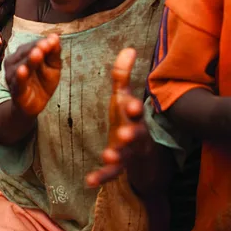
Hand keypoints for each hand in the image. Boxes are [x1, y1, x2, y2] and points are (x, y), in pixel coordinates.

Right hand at [5, 34, 60, 116]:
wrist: (35, 104)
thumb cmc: (42, 81)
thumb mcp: (52, 66)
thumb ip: (54, 52)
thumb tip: (55, 36)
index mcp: (23, 54)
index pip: (33, 45)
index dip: (43, 42)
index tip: (53, 39)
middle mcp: (14, 62)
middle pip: (25, 53)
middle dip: (35, 48)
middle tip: (45, 44)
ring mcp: (13, 76)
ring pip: (21, 66)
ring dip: (29, 60)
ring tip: (37, 53)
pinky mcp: (16, 90)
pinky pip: (17, 82)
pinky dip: (20, 77)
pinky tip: (22, 70)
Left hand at [86, 48, 150, 187]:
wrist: (141, 150)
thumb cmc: (128, 117)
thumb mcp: (124, 97)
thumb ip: (123, 75)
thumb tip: (129, 48)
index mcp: (134, 116)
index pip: (137, 111)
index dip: (135, 108)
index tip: (133, 105)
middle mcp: (134, 134)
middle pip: (135, 135)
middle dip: (130, 134)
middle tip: (123, 134)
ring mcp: (127, 152)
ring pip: (125, 155)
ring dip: (117, 156)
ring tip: (108, 156)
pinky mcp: (119, 167)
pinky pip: (111, 174)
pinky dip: (101, 177)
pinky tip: (89, 181)